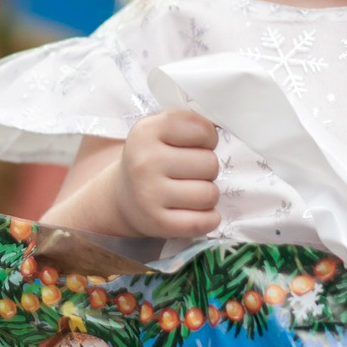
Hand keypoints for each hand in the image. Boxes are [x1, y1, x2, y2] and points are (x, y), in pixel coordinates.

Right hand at [113, 111, 219, 238]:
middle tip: (191, 173)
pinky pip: (205, 221)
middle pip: (210, 163)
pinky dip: (210, 218)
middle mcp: (144, 162)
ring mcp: (149, 195)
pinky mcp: (158, 223)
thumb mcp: (160, 131)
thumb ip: (190, 123)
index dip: (208, 138)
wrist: (121, 198)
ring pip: (210, 193)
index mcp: (146, 132)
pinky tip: (197, 212)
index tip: (196, 146)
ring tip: (191, 191)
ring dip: (207, 194)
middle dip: (207, 168)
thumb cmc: (151, 160)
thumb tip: (224, 127)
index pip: (202, 130)